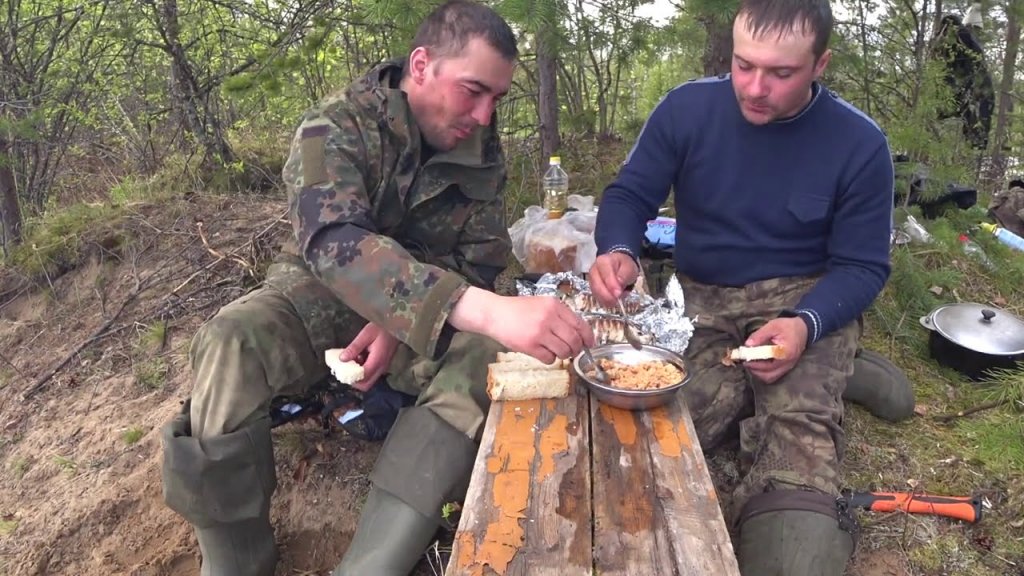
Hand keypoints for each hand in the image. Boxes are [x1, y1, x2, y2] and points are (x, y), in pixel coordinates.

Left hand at [340, 323, 399, 391]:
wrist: (396, 326)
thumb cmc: (381, 328)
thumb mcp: (366, 334)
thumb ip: (354, 347)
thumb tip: (342, 359)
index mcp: (377, 360)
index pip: (363, 377)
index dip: (351, 377)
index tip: (342, 369)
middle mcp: (381, 367)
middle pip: (366, 385)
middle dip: (353, 381)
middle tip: (345, 369)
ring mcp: (383, 368)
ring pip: (368, 382)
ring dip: (357, 377)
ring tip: (352, 363)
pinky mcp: (382, 366)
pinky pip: (371, 375)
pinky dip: (362, 372)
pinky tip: (359, 359)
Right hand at [448, 288, 594, 364]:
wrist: (495, 314)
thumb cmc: (518, 309)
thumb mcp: (542, 304)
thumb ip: (560, 315)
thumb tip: (579, 334)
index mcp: (555, 305)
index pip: (580, 324)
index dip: (588, 337)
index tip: (590, 344)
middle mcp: (549, 318)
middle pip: (574, 340)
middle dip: (576, 349)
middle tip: (572, 351)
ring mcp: (540, 332)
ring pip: (564, 351)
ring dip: (563, 355)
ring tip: (555, 351)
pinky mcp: (530, 346)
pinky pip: (549, 358)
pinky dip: (549, 359)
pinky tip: (542, 353)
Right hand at [589, 252, 639, 307]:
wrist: (620, 267)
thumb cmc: (624, 266)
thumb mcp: (629, 268)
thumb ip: (624, 277)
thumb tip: (618, 288)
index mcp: (603, 261)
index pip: (605, 275)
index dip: (612, 286)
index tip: (618, 293)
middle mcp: (594, 270)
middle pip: (597, 286)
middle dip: (608, 296)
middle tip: (618, 301)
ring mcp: (592, 280)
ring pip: (596, 294)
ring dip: (608, 299)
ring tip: (619, 298)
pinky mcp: (593, 289)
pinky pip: (598, 298)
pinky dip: (606, 301)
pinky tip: (614, 299)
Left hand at [743, 317, 807, 383]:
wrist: (803, 329)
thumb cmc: (788, 327)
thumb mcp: (773, 326)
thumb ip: (759, 335)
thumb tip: (747, 345)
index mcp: (785, 352)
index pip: (767, 362)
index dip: (754, 362)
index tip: (744, 358)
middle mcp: (788, 363)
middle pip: (768, 375)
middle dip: (754, 370)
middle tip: (745, 362)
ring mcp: (788, 367)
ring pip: (770, 378)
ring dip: (758, 373)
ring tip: (750, 363)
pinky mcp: (787, 368)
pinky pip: (774, 376)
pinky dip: (764, 373)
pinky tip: (758, 365)